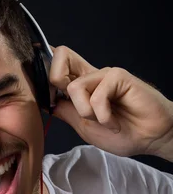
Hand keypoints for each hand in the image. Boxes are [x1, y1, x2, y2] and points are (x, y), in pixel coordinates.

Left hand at [49, 45, 172, 157]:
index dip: (44, 77)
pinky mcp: (119, 77)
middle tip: (71, 105)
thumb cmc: (123, 133)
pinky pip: (96, 95)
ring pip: (74, 87)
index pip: (56, 66)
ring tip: (104, 121)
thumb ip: (66, 111)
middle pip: (60, 54)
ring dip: (86, 113)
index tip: (48, 100)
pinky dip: (103, 116)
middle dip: (55, 81)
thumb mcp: (84, 126)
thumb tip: (45, 102)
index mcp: (81, 87)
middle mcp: (91, 76)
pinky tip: (114, 122)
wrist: (149, 139)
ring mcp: (105, 75)